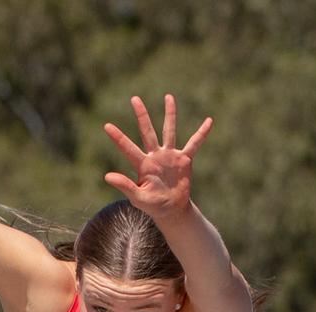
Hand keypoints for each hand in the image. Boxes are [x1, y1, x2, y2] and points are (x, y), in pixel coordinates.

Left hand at [103, 94, 211, 220]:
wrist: (171, 209)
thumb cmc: (152, 205)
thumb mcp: (137, 197)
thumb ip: (125, 186)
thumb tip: (107, 176)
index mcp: (143, 164)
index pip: (128, 148)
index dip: (118, 137)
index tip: (107, 126)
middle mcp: (155, 156)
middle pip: (147, 131)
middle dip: (142, 115)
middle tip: (134, 98)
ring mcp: (170, 156)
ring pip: (169, 131)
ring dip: (170, 114)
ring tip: (168, 97)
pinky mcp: (184, 159)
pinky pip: (194, 143)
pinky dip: (202, 133)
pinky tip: (209, 121)